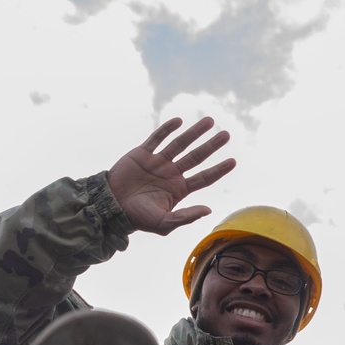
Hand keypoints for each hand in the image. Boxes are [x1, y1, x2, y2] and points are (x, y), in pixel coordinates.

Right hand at [108, 117, 235, 234]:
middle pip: (197, 156)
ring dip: (194, 132)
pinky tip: (179, 121)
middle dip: (211, 145)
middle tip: (226, 135)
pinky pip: (157, 138)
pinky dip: (167, 129)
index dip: (219, 169)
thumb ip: (185, 217)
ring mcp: (158, 162)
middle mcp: (172, 173)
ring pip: (180, 144)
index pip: (204, 177)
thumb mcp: (163, 223)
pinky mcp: (142, 154)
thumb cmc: (137, 218)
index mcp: (179, 189)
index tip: (233, 161)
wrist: (111, 207)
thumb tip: (209, 210)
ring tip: (209, 121)